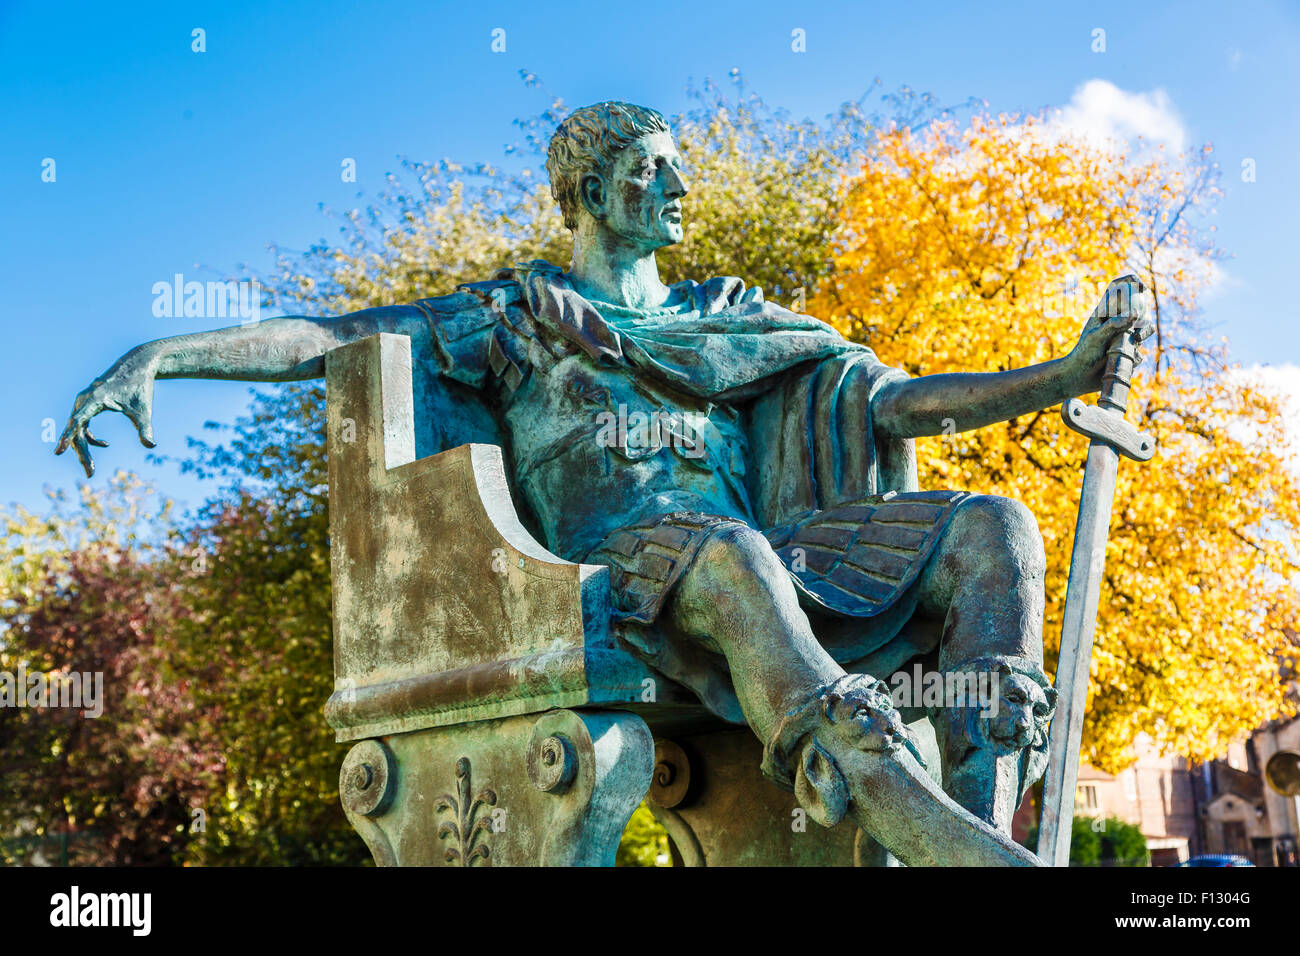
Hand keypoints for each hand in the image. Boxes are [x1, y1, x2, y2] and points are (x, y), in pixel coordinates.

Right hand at [55, 346, 158, 476]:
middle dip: (82, 453)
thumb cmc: (141, 387)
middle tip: (91, 474)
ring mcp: (84, 401)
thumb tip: (151, 446)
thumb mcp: (144, 409)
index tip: (59, 451)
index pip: (77, 422)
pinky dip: (89, 436)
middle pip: (75, 429)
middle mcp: (84, 399)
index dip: (68, 438)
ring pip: (77, 428)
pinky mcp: (88, 403)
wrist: (138, 366)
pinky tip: (104, 444)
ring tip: (91, 468)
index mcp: (94, 399)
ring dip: (84, 447)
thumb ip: (145, 428)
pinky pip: (81, 423)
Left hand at [1066, 275, 1154, 394]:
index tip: (1141, 285)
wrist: (1077, 378)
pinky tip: (1120, 361)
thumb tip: (1135, 313)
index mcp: (1105, 312)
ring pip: (1144, 329)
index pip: (1119, 289)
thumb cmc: (1082, 354)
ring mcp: (1123, 337)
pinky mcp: (1127, 353)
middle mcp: (1116, 322)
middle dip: (1142, 314)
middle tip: (1138, 322)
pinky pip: (1139, 351)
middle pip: (1138, 308)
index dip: (1130, 282)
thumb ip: (1114, 325)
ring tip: (1135, 340)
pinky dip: (1135, 356)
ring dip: (1143, 333)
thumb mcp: (1096, 337)